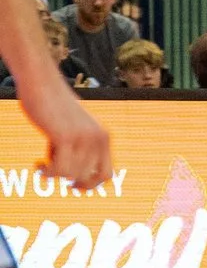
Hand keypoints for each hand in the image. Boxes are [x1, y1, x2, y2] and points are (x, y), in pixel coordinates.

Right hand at [17, 72, 108, 186]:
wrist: (41, 82)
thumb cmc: (53, 106)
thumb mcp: (73, 128)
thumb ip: (79, 148)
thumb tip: (75, 177)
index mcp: (104, 136)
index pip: (107, 175)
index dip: (91, 185)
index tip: (73, 185)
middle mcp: (98, 137)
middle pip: (86, 177)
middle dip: (68, 178)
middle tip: (50, 169)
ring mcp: (84, 137)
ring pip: (72, 175)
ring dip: (54, 173)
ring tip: (42, 163)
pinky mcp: (65, 136)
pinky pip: (60, 170)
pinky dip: (48, 172)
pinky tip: (38, 164)